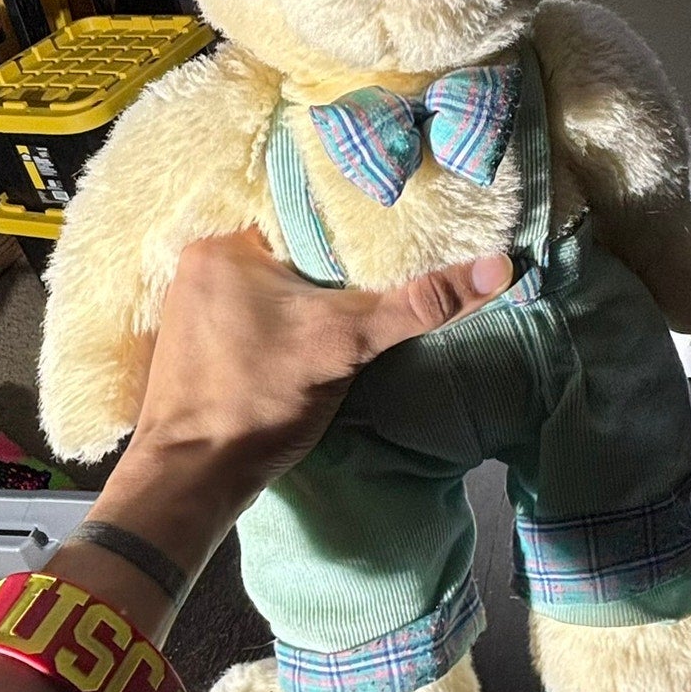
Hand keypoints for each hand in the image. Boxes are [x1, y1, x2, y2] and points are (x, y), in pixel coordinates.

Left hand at [89, 232, 512, 581]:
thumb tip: (500, 267)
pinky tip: (309, 334)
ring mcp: (190, 304)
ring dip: (307, 293)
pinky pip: (251, 311)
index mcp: (226, 243)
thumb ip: (420, 303)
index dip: (353, 224)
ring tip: (354, 298)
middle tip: (384, 268)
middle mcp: (200, 262)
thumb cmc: (259, 400)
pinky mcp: (194, 342)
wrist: (192, 480)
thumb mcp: (348, 342)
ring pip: (272, 283)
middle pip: (290, 248)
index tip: (397, 230)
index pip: (304, 211)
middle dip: (332, 262)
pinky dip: (282, 318)